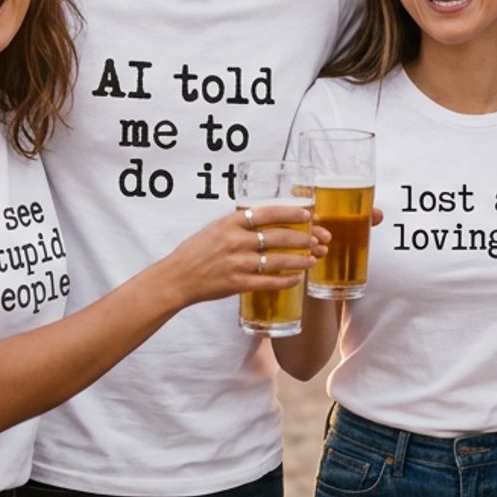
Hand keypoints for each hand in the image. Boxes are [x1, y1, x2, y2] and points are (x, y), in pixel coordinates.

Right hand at [157, 204, 322, 306]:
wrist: (177, 277)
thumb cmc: (197, 251)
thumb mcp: (216, 228)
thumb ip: (241, 224)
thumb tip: (272, 221)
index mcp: (230, 222)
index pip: (267, 212)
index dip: (291, 213)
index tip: (308, 215)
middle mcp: (235, 241)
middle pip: (278, 236)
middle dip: (304, 238)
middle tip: (319, 240)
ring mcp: (237, 263)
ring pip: (278, 260)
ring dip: (300, 260)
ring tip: (314, 259)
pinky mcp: (236, 283)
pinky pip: (268, 282)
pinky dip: (285, 280)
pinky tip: (297, 279)